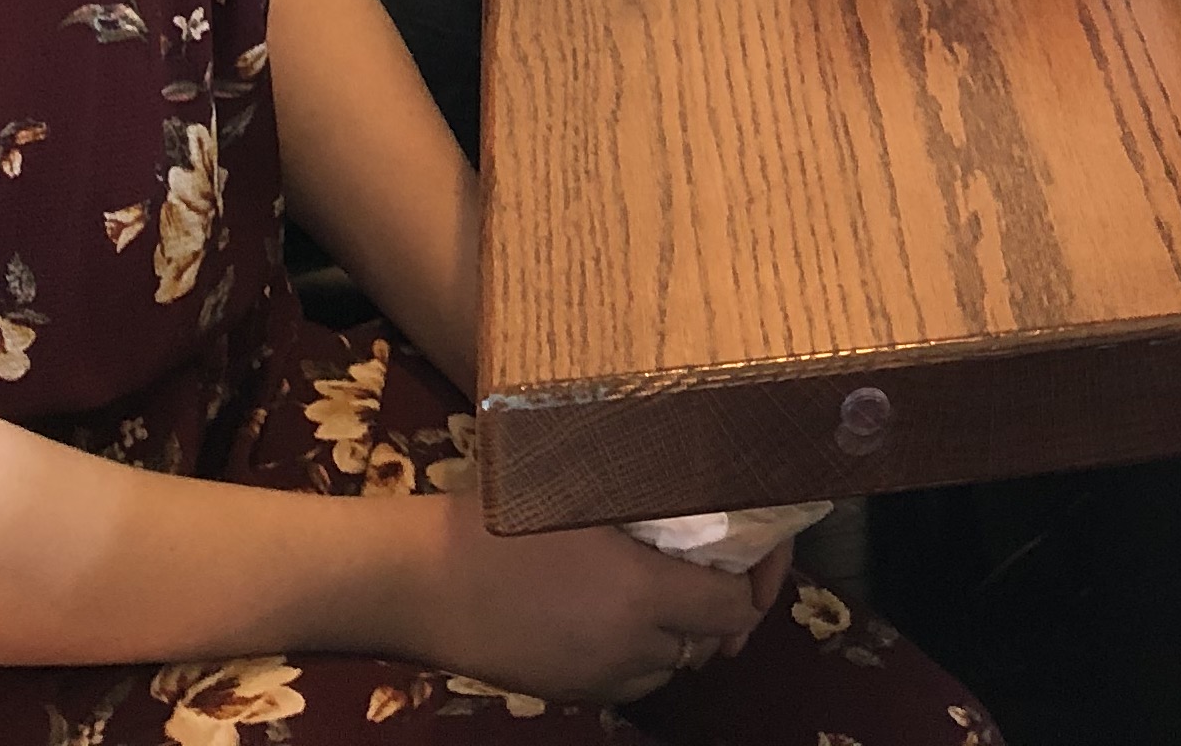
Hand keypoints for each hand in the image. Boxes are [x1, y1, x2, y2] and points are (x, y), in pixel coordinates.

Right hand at [409, 498, 767, 705]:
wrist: (419, 581)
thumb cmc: (498, 520)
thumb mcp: (582, 493)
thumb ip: (651, 503)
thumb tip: (709, 488)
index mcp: (642, 596)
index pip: (738, 608)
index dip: (762, 579)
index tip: (760, 552)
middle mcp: (630, 649)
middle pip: (709, 641)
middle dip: (720, 604)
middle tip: (712, 560)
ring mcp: (597, 679)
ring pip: (669, 664)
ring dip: (679, 631)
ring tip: (663, 581)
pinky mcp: (567, 692)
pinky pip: (627, 677)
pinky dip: (637, 651)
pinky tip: (614, 608)